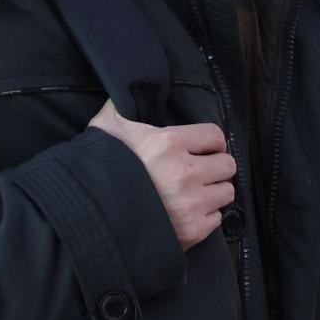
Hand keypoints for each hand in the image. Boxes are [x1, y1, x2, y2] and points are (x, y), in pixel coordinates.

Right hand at [92, 106, 234, 249]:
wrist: (91, 218)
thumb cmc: (98, 169)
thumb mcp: (105, 130)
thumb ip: (119, 107)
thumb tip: (124, 89)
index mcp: (167, 144)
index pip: (215, 135)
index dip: (210, 142)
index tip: (201, 149)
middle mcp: (184, 173)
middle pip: (228, 165)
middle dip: (215, 167)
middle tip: (199, 172)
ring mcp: (190, 204)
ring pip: (226, 192)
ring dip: (213, 192)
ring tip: (194, 193)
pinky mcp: (192, 230)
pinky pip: (216, 219)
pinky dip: (204, 217)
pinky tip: (186, 213)